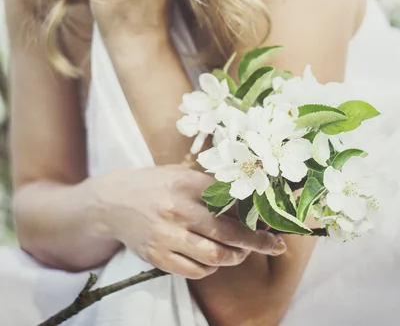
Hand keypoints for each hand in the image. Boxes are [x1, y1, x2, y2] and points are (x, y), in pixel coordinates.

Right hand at [94, 165, 286, 279]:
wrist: (114, 202)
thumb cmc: (155, 185)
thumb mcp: (182, 174)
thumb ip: (211, 186)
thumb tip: (248, 201)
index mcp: (185, 184)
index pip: (229, 202)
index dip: (254, 214)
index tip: (272, 220)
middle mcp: (176, 210)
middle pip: (226, 233)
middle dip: (256, 242)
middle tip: (275, 245)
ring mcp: (165, 236)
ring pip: (214, 256)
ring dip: (235, 257)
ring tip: (241, 252)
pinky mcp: (157, 257)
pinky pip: (195, 270)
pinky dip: (210, 267)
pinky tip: (213, 257)